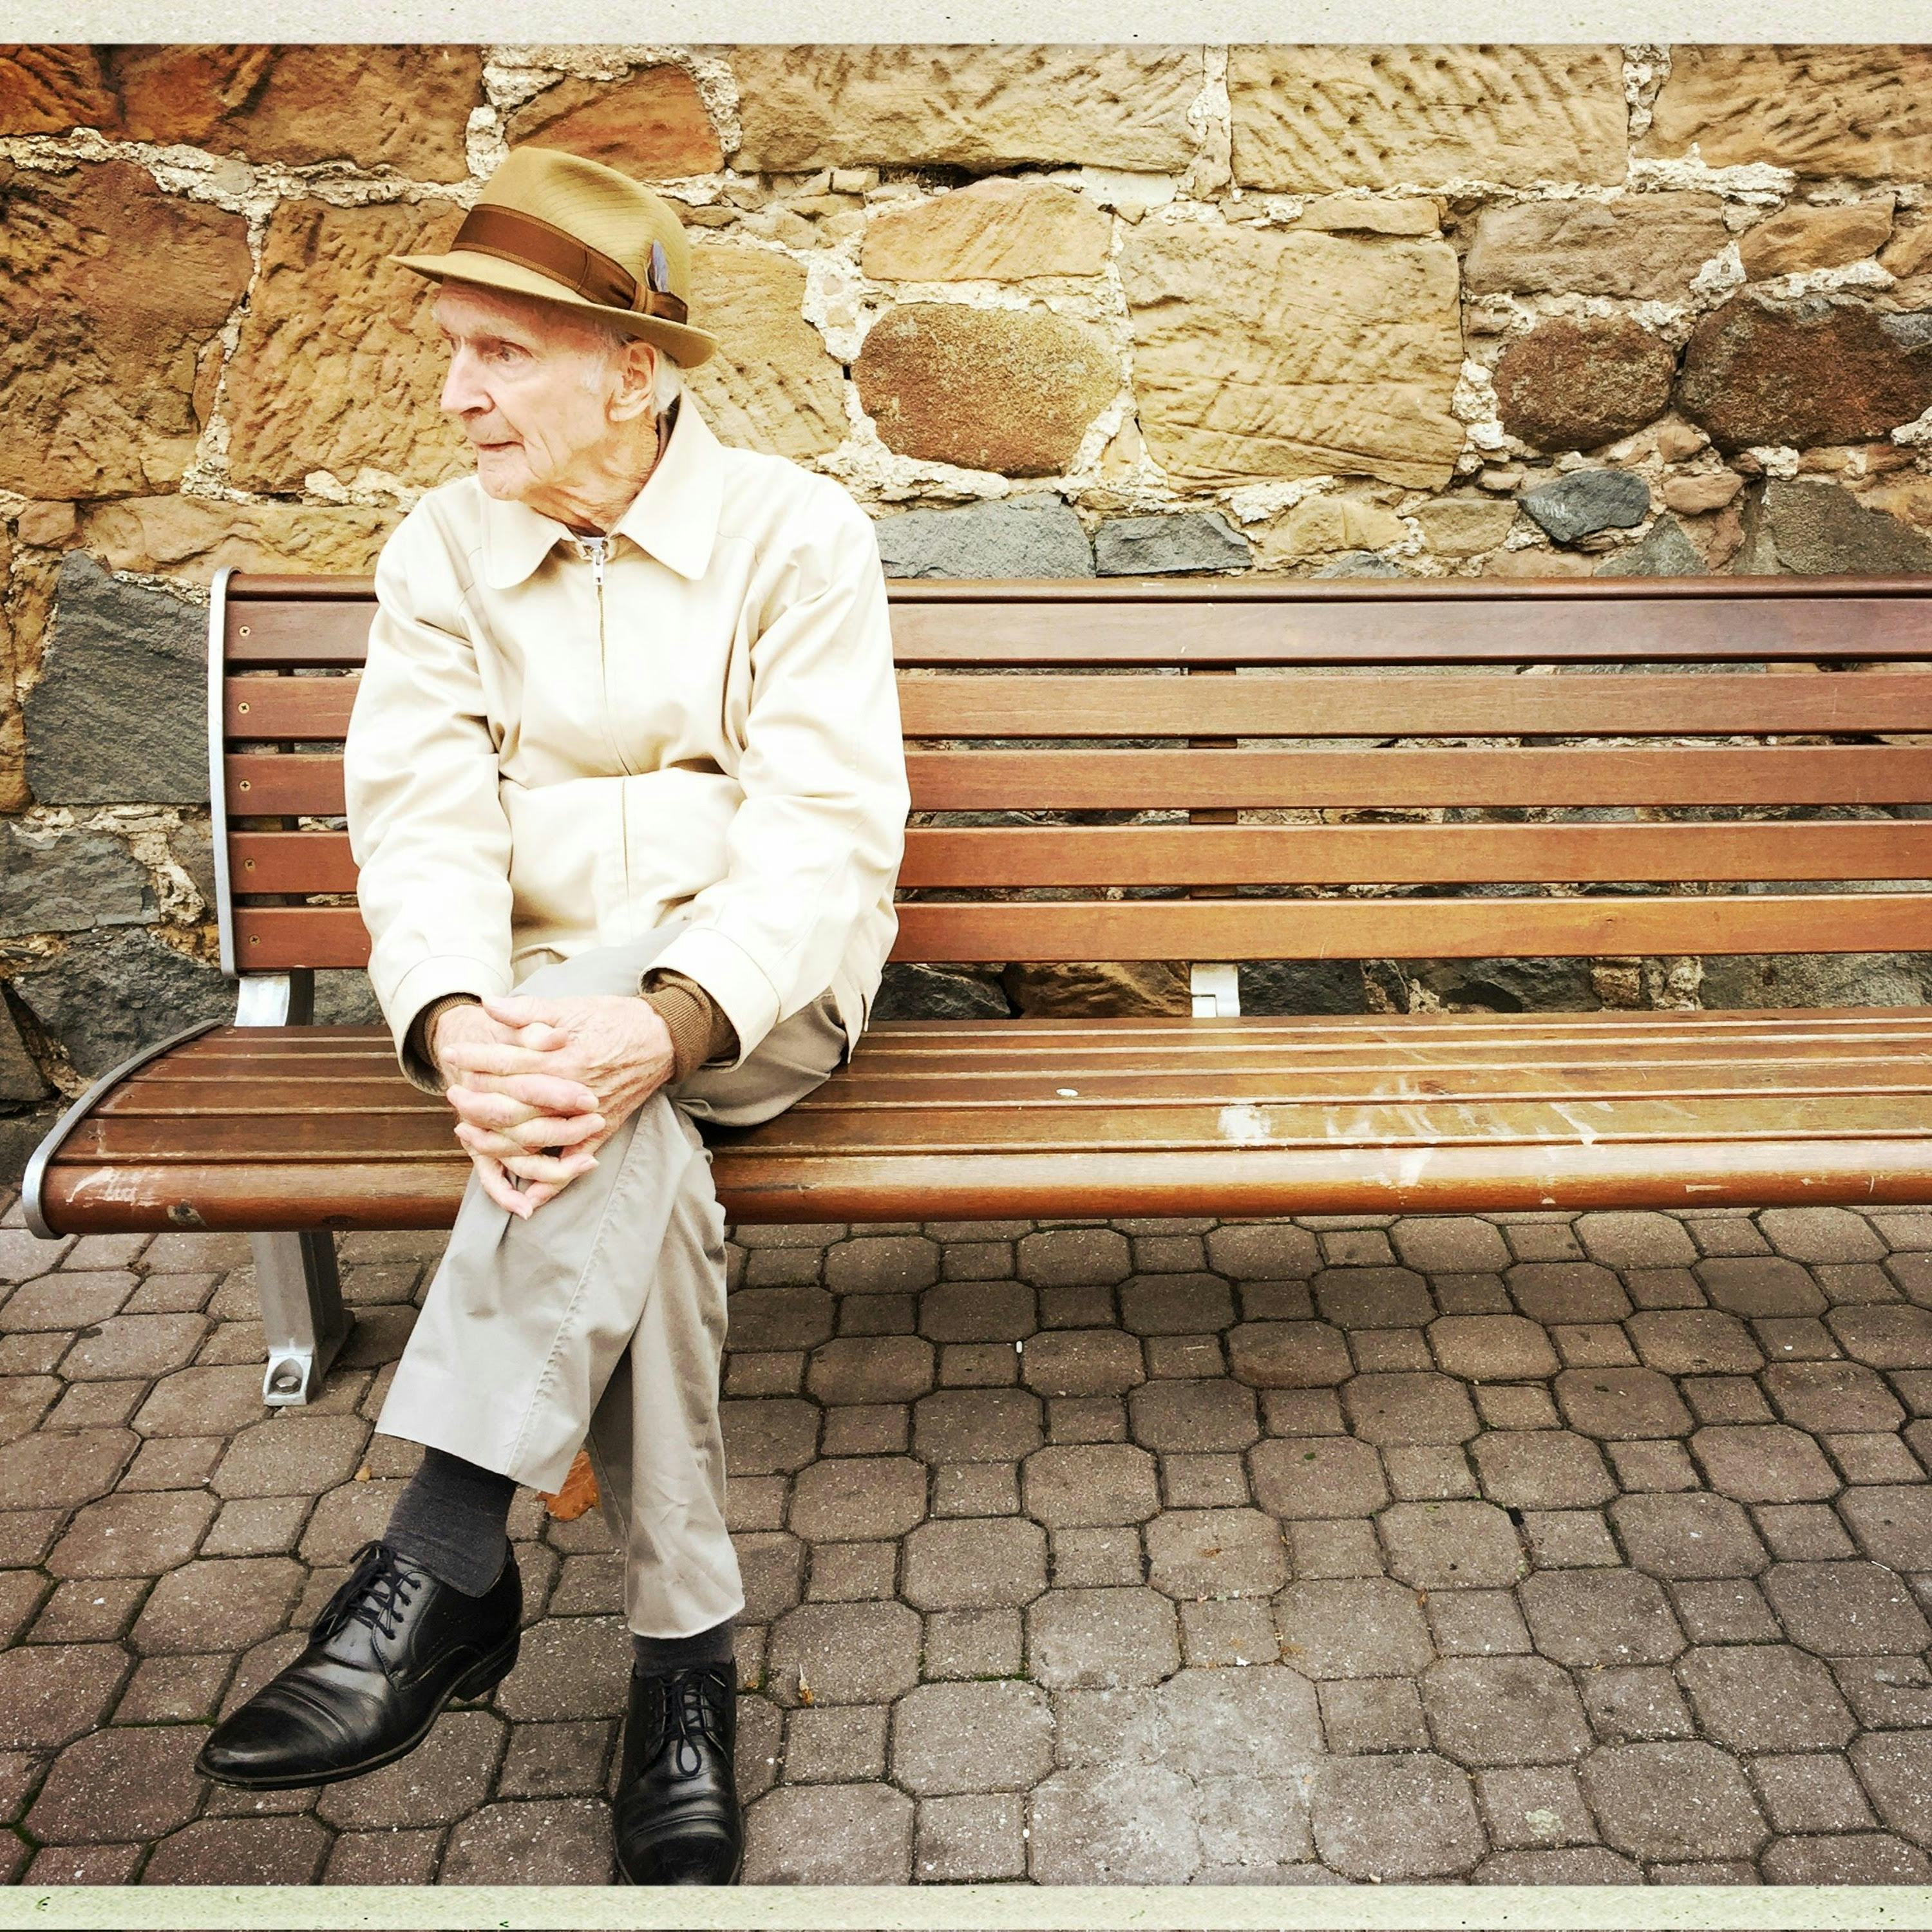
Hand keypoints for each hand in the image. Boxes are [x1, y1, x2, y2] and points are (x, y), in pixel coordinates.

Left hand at [437, 992, 676, 1219]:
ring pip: (534, 1138)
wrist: (662, 1037)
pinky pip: (573, 1162)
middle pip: (512, 1105)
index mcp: (564, 1058)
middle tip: (452, 1094)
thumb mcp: (572, 1006)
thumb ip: (528, 1010)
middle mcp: (572, 1091)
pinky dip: (550, 1181)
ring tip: (469, 1132)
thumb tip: (489, 1004)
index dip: (476, 1058)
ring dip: (497, 1140)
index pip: (508, 1063)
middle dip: (477, 1102)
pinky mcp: (601, 1129)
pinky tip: (526, 1193)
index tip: (452, 1053)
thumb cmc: (615, 1018)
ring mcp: (586, 1116)